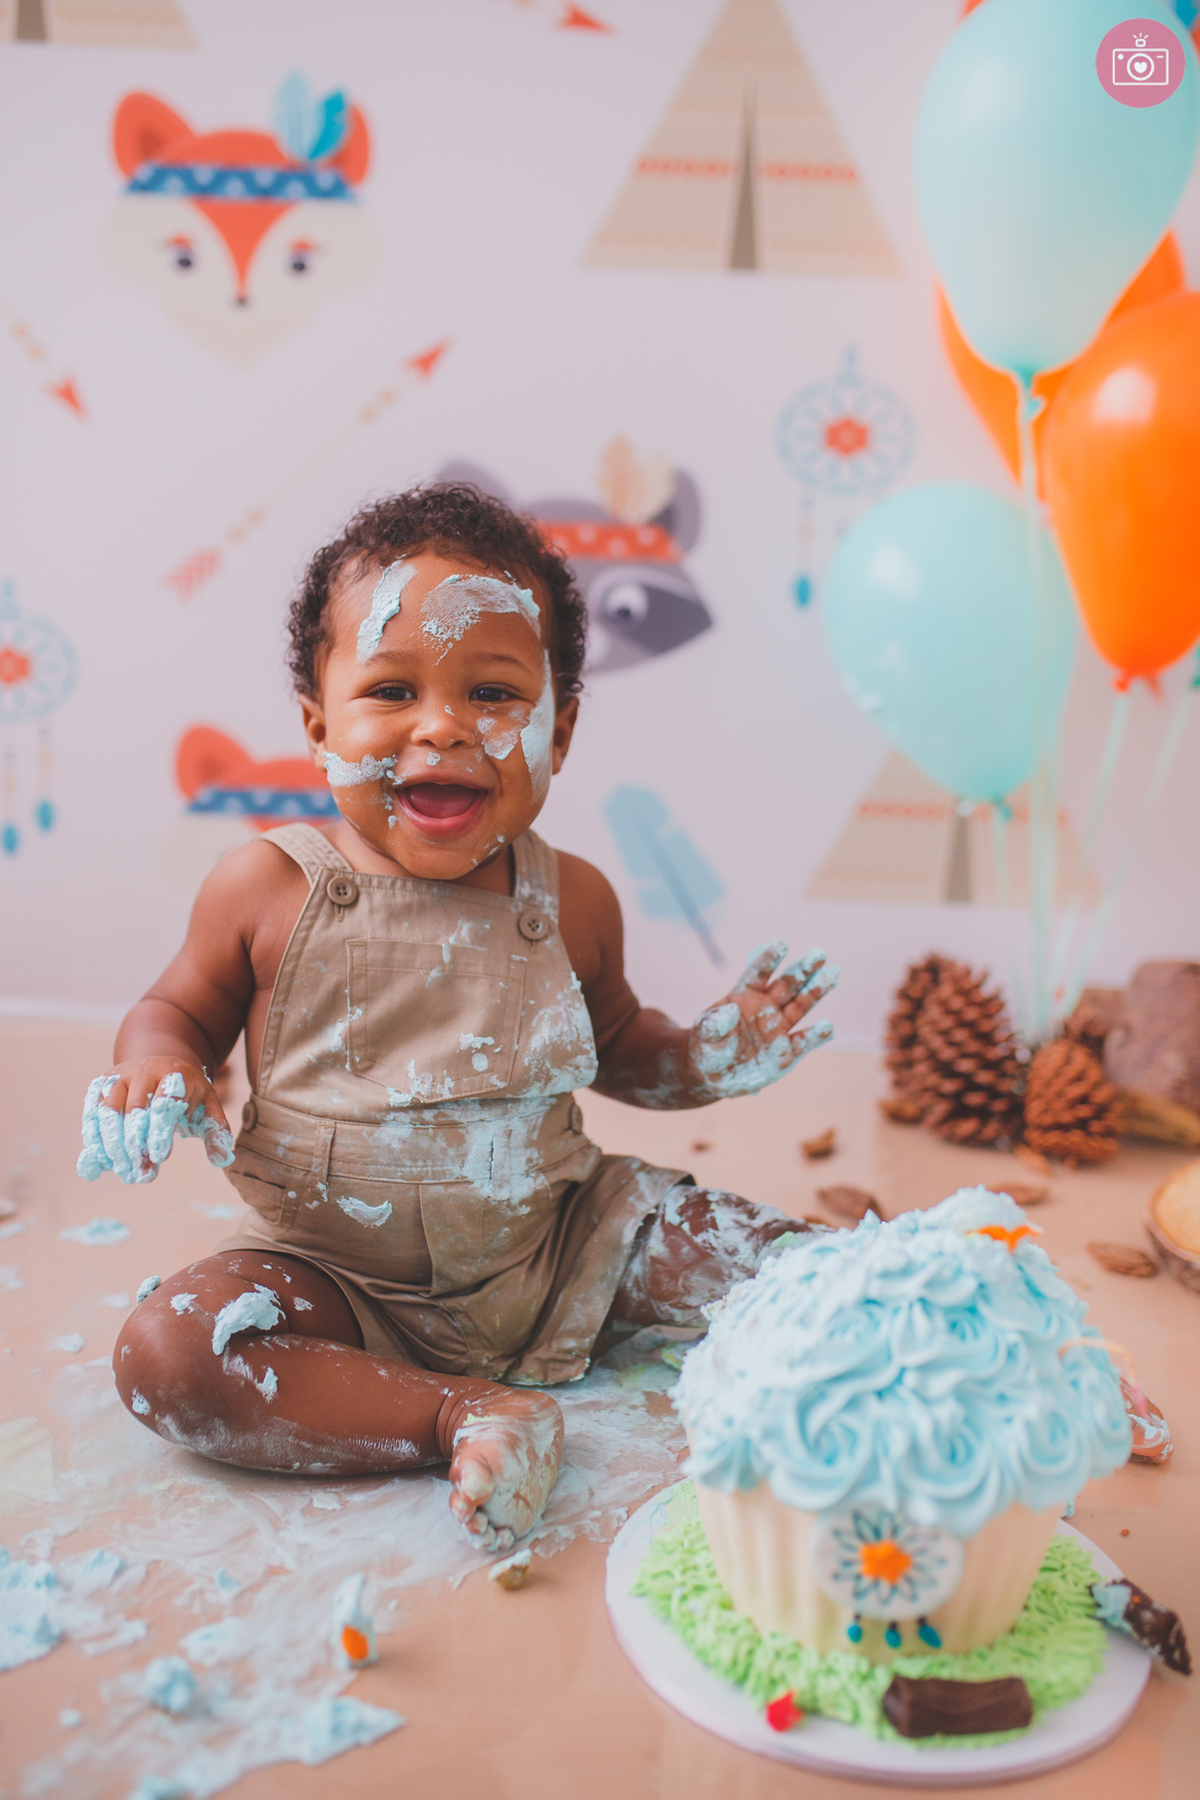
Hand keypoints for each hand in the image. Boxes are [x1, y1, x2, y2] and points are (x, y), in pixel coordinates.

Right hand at [77, 1059, 234, 1183]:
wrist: (160, 1062)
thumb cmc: (188, 1092)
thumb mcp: (208, 1106)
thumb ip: (217, 1132)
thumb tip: (223, 1160)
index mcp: (173, 1074)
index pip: (164, 1103)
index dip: (159, 1131)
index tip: (159, 1159)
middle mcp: (143, 1071)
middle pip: (134, 1109)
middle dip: (134, 1145)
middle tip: (139, 1176)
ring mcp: (119, 1076)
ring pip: (108, 1111)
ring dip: (112, 1146)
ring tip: (123, 1173)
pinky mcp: (101, 1084)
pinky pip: (92, 1113)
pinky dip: (93, 1140)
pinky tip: (98, 1165)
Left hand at [686, 942, 836, 1099]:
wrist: (712, 1076)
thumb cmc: (707, 1047)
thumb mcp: (704, 1035)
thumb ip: (714, 1023)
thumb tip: (729, 1010)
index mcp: (744, 996)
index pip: (758, 974)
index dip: (769, 960)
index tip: (781, 944)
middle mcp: (765, 1008)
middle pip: (787, 985)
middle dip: (803, 969)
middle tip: (819, 953)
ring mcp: (777, 1029)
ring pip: (800, 1006)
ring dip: (816, 992)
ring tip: (832, 976)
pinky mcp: (785, 1052)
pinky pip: (803, 1041)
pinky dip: (816, 1035)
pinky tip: (827, 1026)